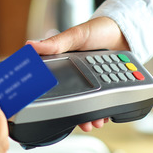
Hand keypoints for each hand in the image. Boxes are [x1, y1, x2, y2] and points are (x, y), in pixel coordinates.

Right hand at [27, 17, 129, 131]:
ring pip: (88, 104)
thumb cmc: (97, 30)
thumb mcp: (75, 36)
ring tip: (94, 122)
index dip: (52, 98)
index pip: (53, 85)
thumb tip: (29, 46)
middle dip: (75, 114)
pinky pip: (103, 102)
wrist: (123, 33)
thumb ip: (54, 43)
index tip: (50, 110)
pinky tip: (105, 115)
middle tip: (79, 122)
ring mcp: (92, 82)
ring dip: (90, 116)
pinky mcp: (106, 86)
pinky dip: (104, 111)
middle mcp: (77, 76)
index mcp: (64, 64)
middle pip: (73, 100)